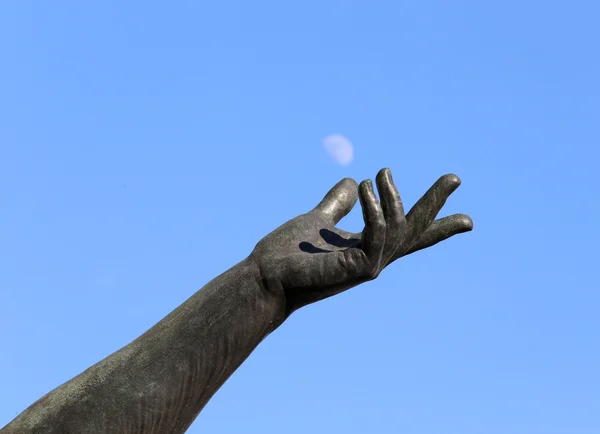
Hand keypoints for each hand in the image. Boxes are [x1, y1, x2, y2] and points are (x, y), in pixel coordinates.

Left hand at [251, 168, 472, 315]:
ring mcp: (368, 266)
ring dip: (395, 197)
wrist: (264, 276)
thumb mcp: (319, 219)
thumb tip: (348, 180)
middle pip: (415, 232)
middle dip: (436, 205)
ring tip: (381, 173)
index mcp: (366, 247)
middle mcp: (373, 259)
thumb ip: (336, 204)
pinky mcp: (356, 268)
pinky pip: (377, 236)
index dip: (436, 224)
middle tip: (455, 177)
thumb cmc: (289, 254)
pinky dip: (376, 211)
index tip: (468, 218)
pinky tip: (364, 188)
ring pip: (401, 230)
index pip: (407, 235)